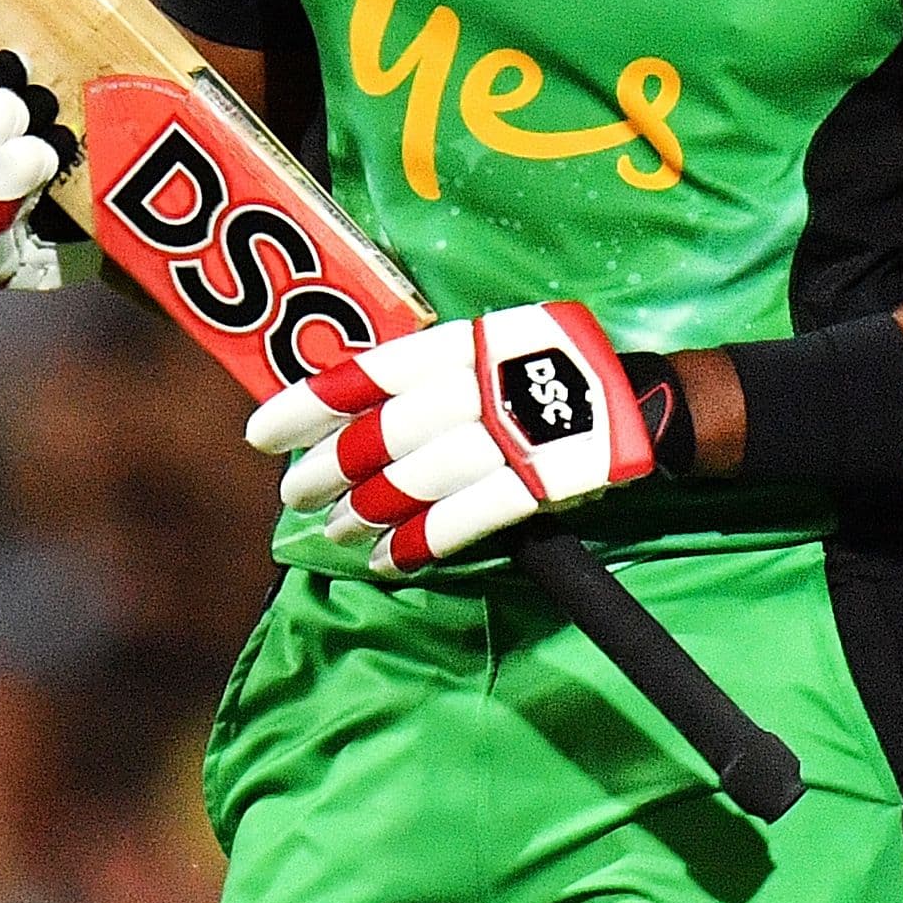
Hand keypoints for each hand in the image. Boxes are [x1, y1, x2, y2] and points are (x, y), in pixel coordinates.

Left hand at [249, 301, 653, 570]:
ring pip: (417, 477)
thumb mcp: (491, 345)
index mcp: (468, 342)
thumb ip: (431, 370)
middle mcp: (484, 383)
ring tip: (336, 533)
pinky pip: (464, 518)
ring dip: (366, 511)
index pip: (372, 373)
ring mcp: (515, 434)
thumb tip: (349, 404)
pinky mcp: (540, 482)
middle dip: (330, 468)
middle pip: (387, 431)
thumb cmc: (547, 373)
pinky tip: (389, 560)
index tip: (263, 434)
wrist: (639, 403)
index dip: (311, 404)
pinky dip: (419, 542)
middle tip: (296, 495)